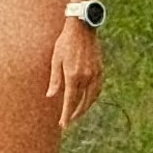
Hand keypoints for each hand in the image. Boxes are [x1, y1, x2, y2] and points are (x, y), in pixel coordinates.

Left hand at [47, 13, 103, 129]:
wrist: (82, 28)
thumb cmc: (65, 42)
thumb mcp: (56, 60)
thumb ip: (55, 79)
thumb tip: (51, 96)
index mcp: (73, 75)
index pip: (70, 101)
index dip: (66, 114)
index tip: (63, 124)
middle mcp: (86, 77)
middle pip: (82, 102)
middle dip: (75, 114)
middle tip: (68, 122)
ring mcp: (95, 74)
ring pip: (92, 98)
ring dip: (85, 108)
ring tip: (77, 114)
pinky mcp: (100, 69)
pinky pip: (98, 89)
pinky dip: (93, 98)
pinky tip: (88, 100)